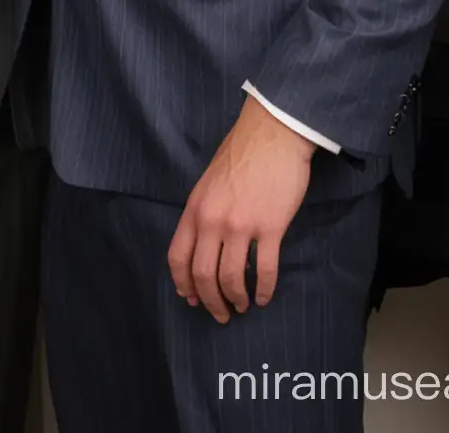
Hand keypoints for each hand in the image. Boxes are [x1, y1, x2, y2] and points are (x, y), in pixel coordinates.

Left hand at [167, 95, 314, 322]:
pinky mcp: (270, 227)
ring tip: (243, 306)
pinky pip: (265, 270)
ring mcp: (241, 225)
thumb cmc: (239, 156)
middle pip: (203, 275)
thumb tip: (201, 247)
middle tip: (221, 314)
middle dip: (211, 301)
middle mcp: (212, 220)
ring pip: (232, 278)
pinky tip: (265, 297)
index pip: (177, 257)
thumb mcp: (207, 184)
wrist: (271, 134)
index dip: (184, 284)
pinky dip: (265, 290)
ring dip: (237, 299)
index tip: (192, 299)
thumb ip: (202, 214)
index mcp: (194, 209)